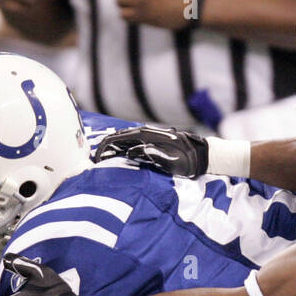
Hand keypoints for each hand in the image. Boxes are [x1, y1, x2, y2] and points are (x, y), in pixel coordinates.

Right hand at [94, 123, 209, 175]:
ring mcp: (148, 136)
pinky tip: (117, 156)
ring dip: (112, 148)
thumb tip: (132, 152)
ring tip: (103, 160)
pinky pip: (132, 143)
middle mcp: (145, 133)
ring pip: (124, 139)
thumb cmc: (187, 160)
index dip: (105, 148)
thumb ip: (152, 155)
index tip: (97, 159)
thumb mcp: (171, 162)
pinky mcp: (151, 142)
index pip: (119, 138)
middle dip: (105, 148)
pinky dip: (121, 148)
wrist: (200, 154)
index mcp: (147, 136)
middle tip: (95, 161)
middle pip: (118, 137)